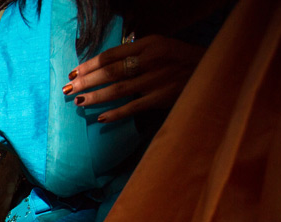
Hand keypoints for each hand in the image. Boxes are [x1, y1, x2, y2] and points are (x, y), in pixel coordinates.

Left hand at [64, 35, 204, 122]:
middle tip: (67, 89)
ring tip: (78, 102)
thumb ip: (135, 52)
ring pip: (118, 89)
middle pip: (110, 71)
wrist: (213, 71)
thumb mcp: (160, 46)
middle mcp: (152, 59)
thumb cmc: (180, 59)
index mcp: (149, 44)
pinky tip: (100, 117)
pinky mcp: (163, 97)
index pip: (111, 54)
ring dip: (95, 97)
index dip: (90, 64)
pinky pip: (133, 107)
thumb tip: (104, 65)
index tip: (73, 72)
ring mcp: (157, 79)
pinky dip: (115, 113)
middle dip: (86, 81)